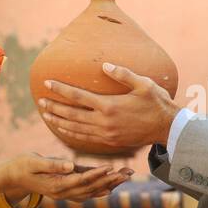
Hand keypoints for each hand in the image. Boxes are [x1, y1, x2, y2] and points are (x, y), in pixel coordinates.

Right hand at [8, 153, 133, 201]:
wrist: (12, 176)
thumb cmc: (22, 165)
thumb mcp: (33, 162)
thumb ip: (52, 164)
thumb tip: (70, 165)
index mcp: (56, 185)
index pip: (81, 180)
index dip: (96, 174)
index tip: (110, 167)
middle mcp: (63, 192)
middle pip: (92, 188)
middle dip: (111, 180)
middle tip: (128, 173)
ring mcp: (65, 193)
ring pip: (93, 191)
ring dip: (111, 184)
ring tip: (127, 176)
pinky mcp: (67, 189)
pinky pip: (88, 192)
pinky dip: (101, 189)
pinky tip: (113, 185)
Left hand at [39, 63, 179, 149]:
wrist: (167, 128)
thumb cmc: (157, 102)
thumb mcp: (144, 84)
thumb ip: (123, 74)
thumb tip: (105, 65)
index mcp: (109, 106)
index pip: (78, 97)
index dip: (60, 89)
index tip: (47, 83)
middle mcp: (104, 122)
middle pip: (72, 114)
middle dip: (54, 107)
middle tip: (40, 101)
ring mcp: (106, 134)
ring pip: (75, 129)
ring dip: (59, 122)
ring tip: (46, 115)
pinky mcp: (110, 142)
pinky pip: (85, 138)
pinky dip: (71, 134)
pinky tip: (63, 129)